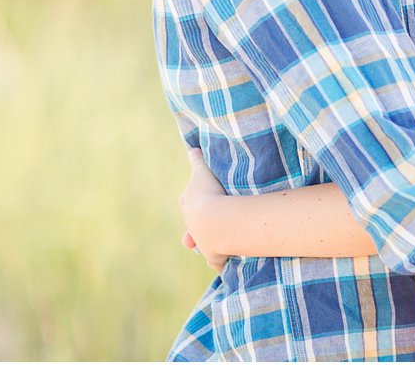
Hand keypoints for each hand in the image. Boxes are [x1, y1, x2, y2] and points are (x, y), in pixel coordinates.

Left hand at [179, 147, 229, 271]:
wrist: (214, 220)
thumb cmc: (209, 193)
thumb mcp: (203, 172)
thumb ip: (197, 160)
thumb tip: (192, 148)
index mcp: (189, 204)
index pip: (186, 201)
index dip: (191, 199)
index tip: (191, 200)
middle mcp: (192, 225)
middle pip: (192, 225)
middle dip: (196, 224)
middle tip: (202, 223)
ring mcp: (203, 243)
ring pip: (202, 245)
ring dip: (208, 245)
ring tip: (219, 244)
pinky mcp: (215, 257)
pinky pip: (219, 263)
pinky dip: (223, 264)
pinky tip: (228, 266)